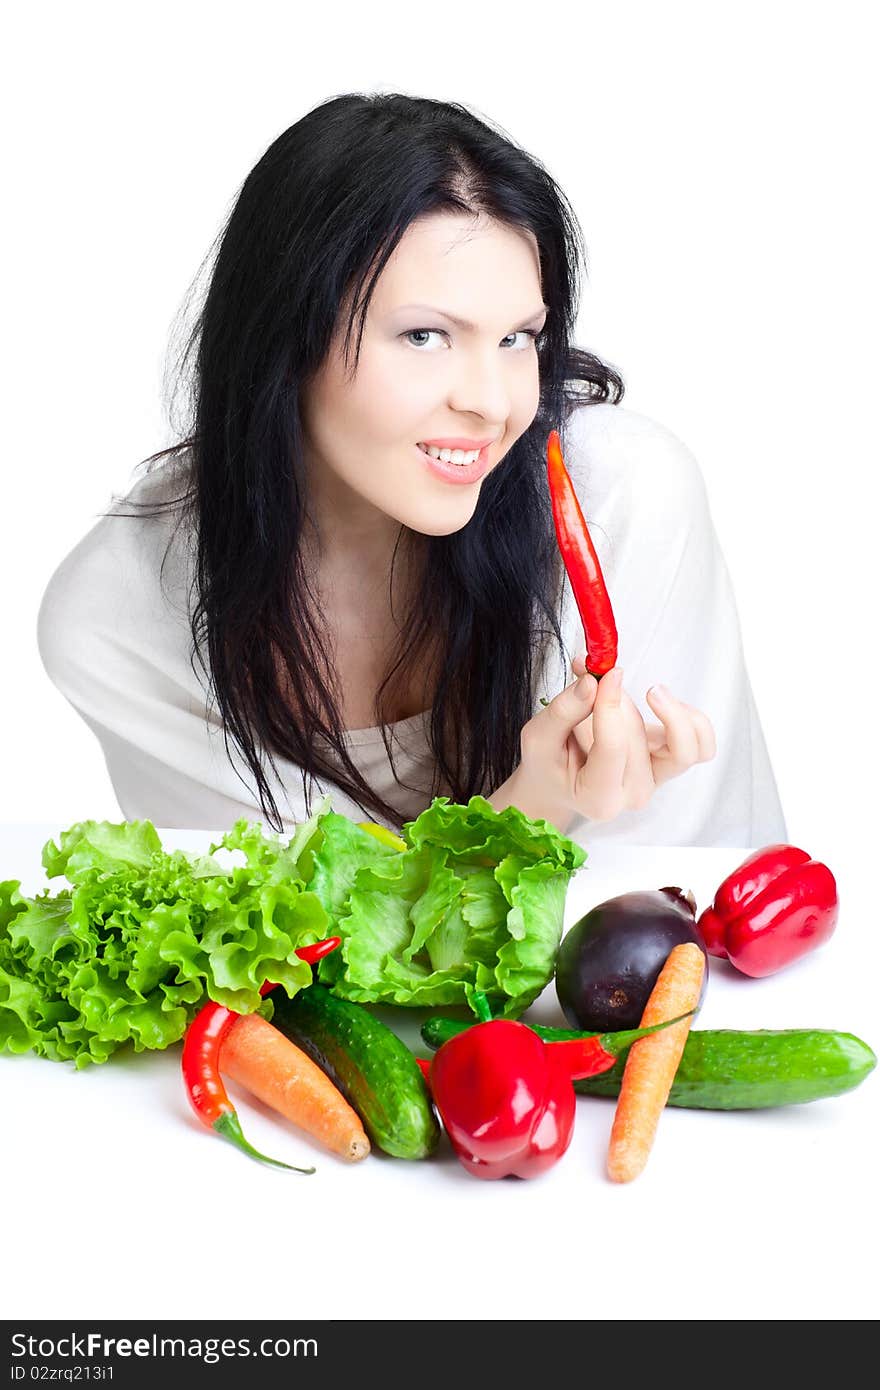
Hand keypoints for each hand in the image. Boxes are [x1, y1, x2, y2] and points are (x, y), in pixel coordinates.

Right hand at [518, 656, 716, 822]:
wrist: (560, 781)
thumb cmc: (548, 763)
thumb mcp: (539, 737)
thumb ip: (564, 710)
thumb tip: (593, 680)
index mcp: (597, 798)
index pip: (613, 748)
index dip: (610, 705)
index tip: (604, 675)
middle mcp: (633, 796)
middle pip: (640, 741)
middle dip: (621, 704)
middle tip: (602, 683)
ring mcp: (655, 782)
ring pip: (685, 748)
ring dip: (669, 712)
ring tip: (649, 692)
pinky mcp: (669, 766)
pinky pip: (701, 746)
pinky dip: (690, 720)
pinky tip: (664, 703)